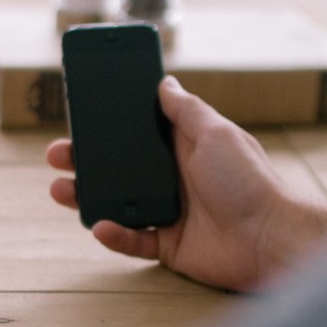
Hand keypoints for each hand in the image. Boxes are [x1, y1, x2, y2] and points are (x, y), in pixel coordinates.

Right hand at [48, 76, 326, 290]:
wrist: (269, 238)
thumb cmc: (250, 181)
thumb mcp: (216, 133)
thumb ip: (187, 109)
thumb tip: (164, 82)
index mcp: (182, 147)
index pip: (137, 130)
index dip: (109, 123)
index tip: (81, 113)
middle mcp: (172, 177)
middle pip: (118, 167)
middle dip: (84, 160)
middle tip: (57, 153)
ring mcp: (168, 212)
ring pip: (116, 203)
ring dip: (86, 196)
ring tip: (60, 189)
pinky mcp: (168, 245)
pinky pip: (132, 240)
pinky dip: (114, 235)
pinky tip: (100, 225)